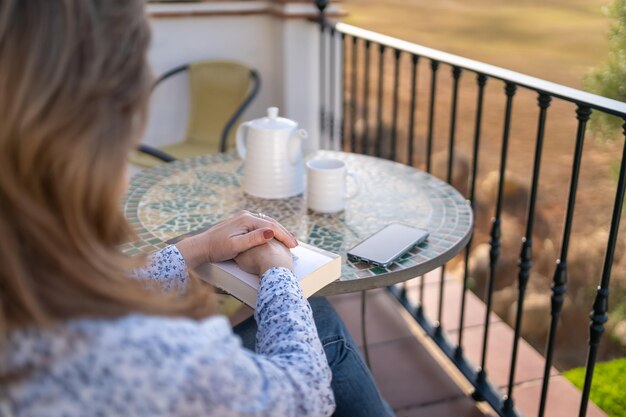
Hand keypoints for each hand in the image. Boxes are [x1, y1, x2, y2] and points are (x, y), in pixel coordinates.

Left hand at [175, 211, 297, 268]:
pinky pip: (261, 226)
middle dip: (284, 233)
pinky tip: (275, 237)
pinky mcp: (242, 223)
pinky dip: (270, 231)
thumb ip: (254, 239)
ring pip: (267, 223)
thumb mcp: (236, 246)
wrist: (202, 246)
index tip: (293, 245)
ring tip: (289, 241)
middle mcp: (246, 215)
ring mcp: (244, 218)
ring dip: (278, 231)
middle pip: (271, 223)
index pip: (271, 227)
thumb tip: (271, 233)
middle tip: (295, 243)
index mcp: (246, 219)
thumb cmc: (217, 248)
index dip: (284, 236)